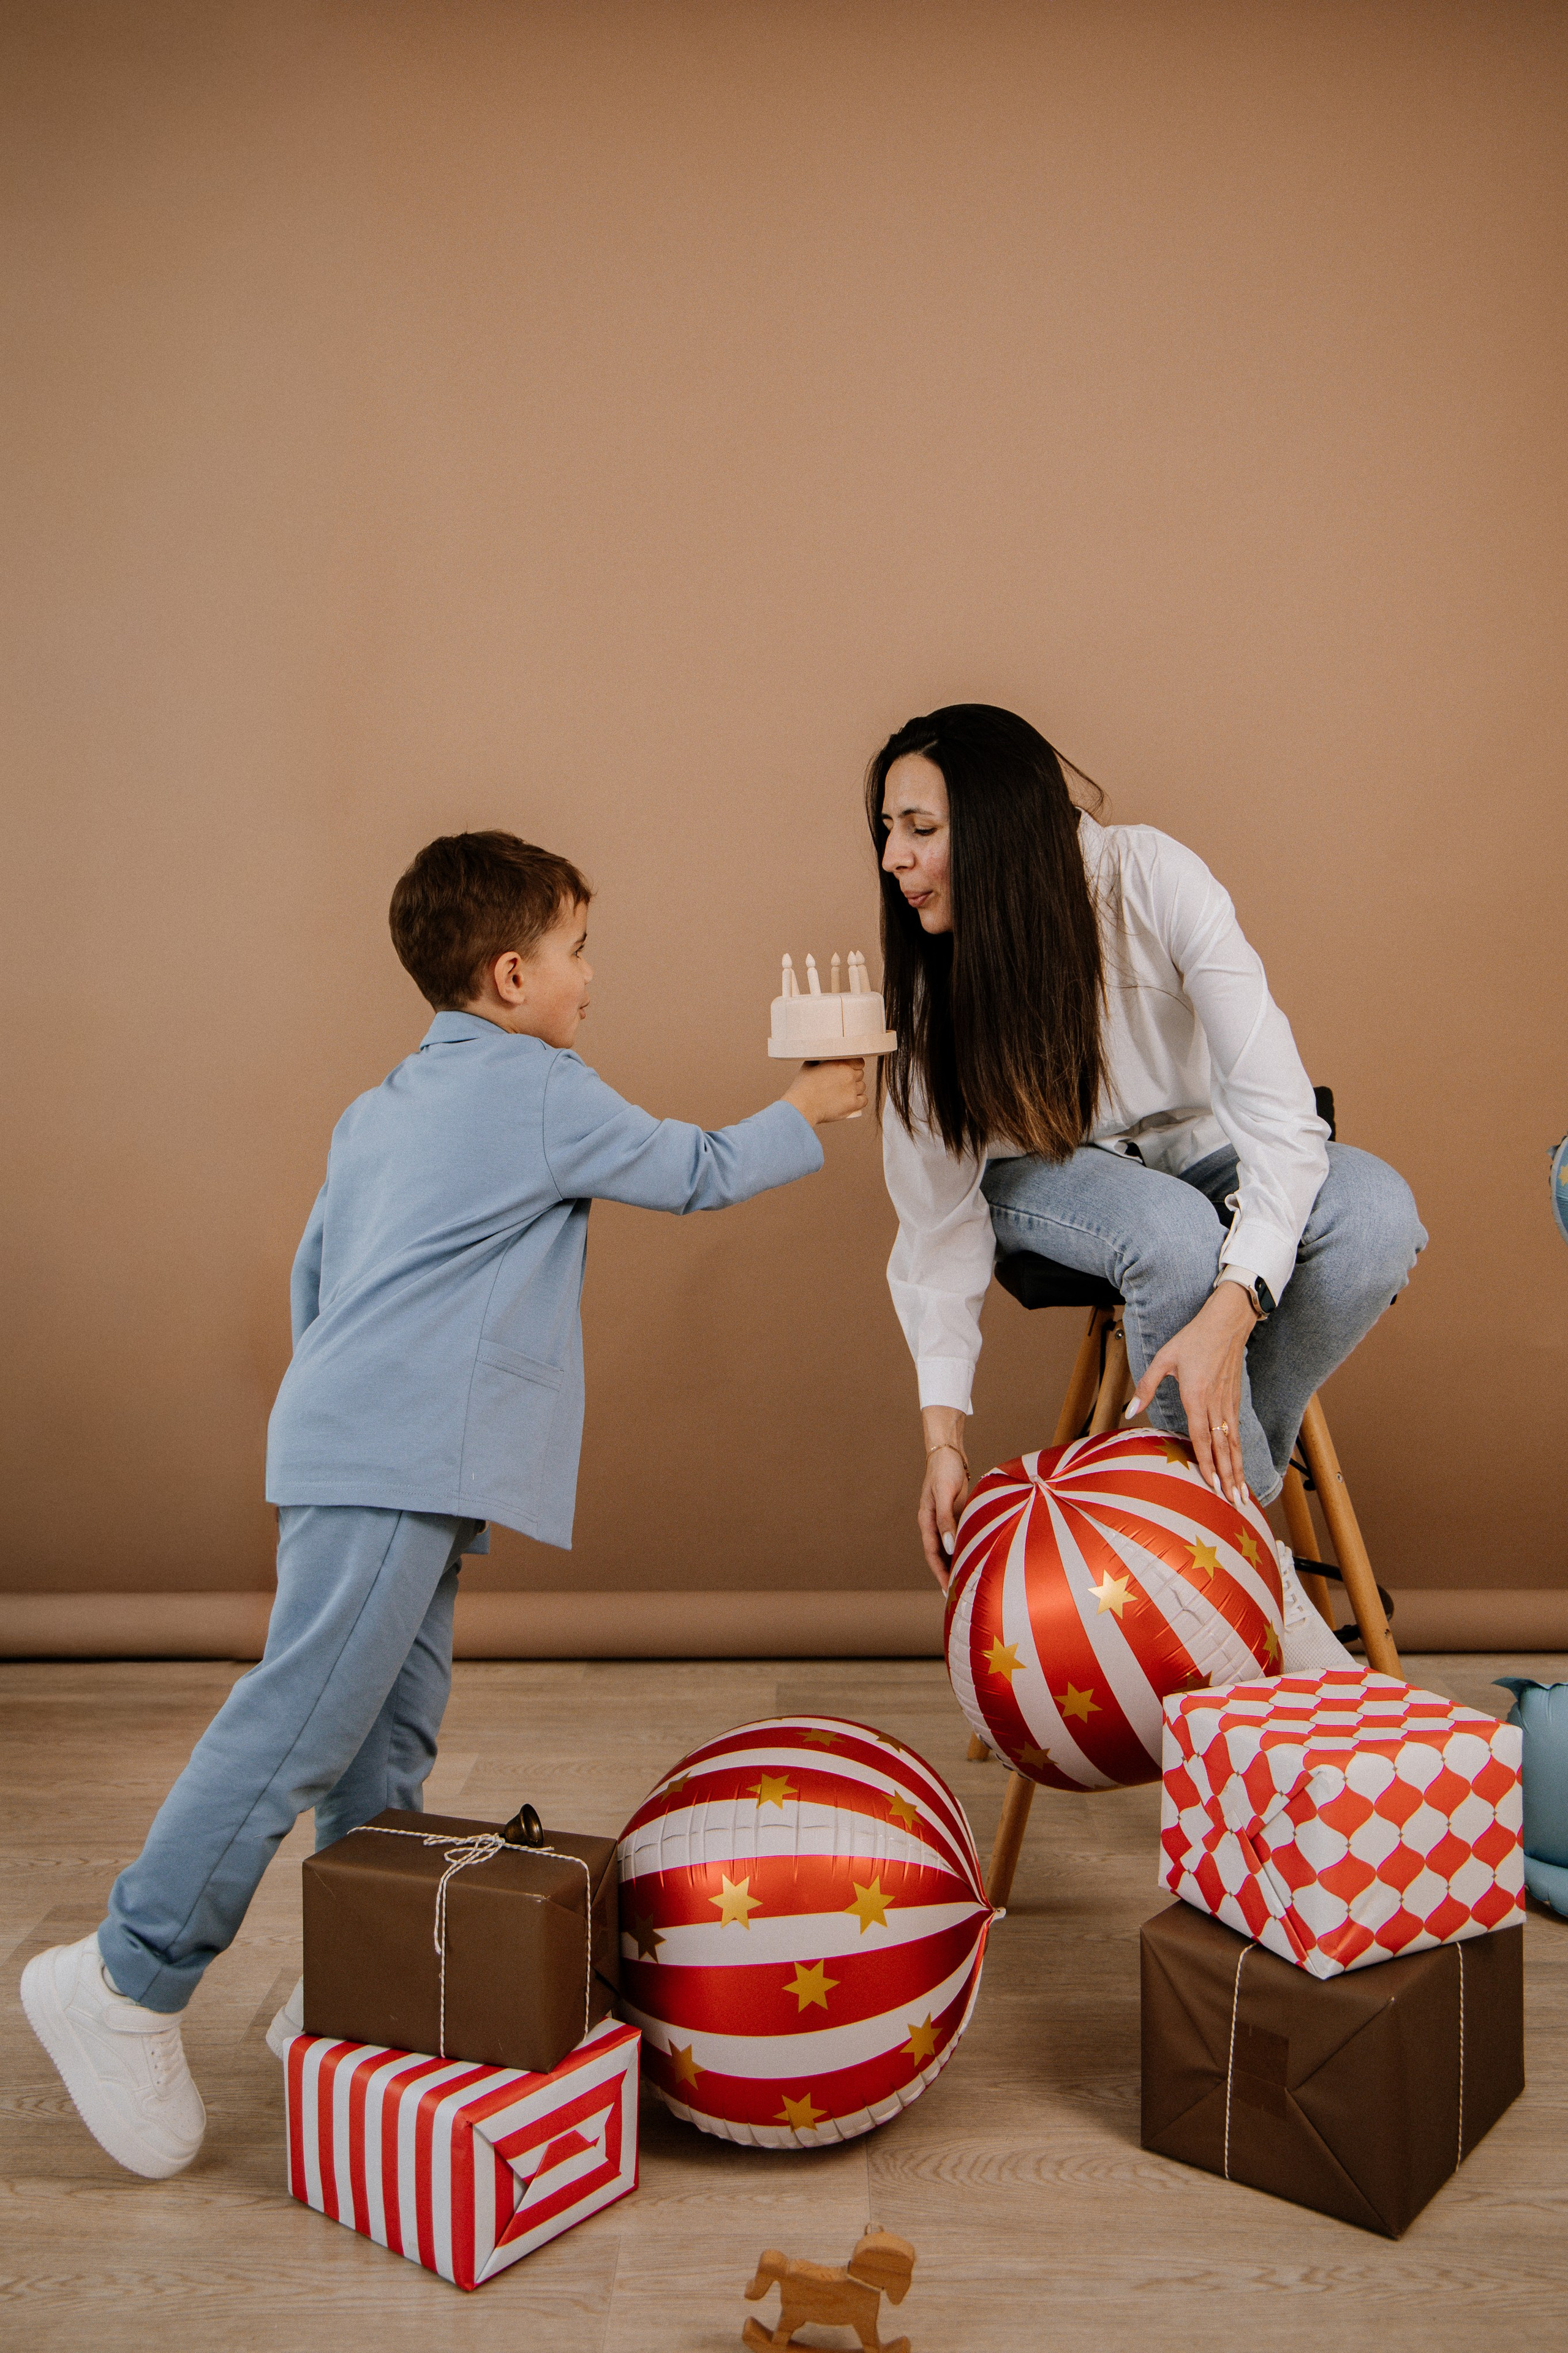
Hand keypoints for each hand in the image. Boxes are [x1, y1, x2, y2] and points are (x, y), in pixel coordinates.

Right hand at [784, 1058, 866, 1125]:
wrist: (802, 1105)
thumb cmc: (803, 1086)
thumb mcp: (810, 1065)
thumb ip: (821, 1059)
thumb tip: (823, 1056)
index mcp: (840, 1063)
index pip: (859, 1062)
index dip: (854, 1067)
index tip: (849, 1071)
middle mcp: (849, 1075)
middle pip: (860, 1074)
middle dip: (853, 1078)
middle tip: (843, 1083)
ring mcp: (852, 1090)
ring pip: (862, 1087)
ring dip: (856, 1089)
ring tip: (844, 1093)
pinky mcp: (852, 1104)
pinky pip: (864, 1100)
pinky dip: (859, 1101)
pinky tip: (851, 1101)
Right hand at [918, 1408, 968, 1592]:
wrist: (949, 1450)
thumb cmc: (945, 1469)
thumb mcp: (945, 1494)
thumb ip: (946, 1520)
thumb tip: (948, 1546)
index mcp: (926, 1520)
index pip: (932, 1554)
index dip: (940, 1573)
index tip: (949, 1590)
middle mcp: (934, 1523)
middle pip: (940, 1554)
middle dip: (948, 1573)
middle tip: (961, 1593)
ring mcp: (945, 1519)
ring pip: (950, 1546)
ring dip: (957, 1562)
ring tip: (969, 1580)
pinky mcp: (956, 1513)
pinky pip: (960, 1535)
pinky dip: (966, 1547)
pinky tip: (976, 1556)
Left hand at [1123, 1284, 1255, 1506]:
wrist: (1226, 1322)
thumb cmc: (1193, 1339)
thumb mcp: (1163, 1358)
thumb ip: (1146, 1387)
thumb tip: (1131, 1411)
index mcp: (1196, 1396)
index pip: (1202, 1438)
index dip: (1207, 1463)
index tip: (1212, 1485)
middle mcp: (1215, 1404)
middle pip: (1223, 1448)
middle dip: (1228, 1477)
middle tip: (1234, 1502)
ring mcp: (1227, 1402)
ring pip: (1234, 1443)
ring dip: (1238, 1470)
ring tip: (1241, 1494)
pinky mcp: (1234, 1399)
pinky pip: (1237, 1431)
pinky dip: (1240, 1451)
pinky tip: (1240, 1465)